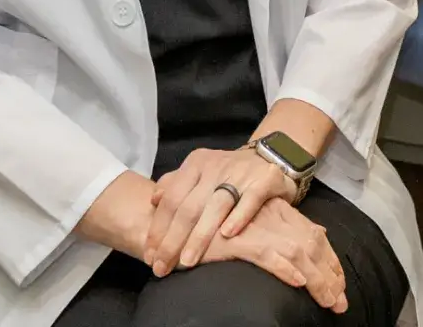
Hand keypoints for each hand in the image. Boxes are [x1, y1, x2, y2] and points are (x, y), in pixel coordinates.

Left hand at [145, 146, 296, 274]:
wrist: (271, 156)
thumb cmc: (229, 173)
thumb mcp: (201, 172)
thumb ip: (176, 184)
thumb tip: (153, 200)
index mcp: (195, 164)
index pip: (171, 199)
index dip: (158, 228)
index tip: (150, 255)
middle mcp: (215, 166)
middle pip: (189, 207)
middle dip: (173, 240)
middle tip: (163, 266)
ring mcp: (240, 173)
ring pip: (215, 206)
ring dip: (200, 236)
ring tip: (188, 261)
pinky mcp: (264, 180)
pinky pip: (249, 200)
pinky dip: (238, 217)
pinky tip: (227, 236)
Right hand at [204, 197, 348, 313]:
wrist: (185, 215)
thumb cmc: (221, 221)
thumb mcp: (259, 220)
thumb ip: (286, 225)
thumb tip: (319, 233)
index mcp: (279, 211)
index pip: (314, 235)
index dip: (330, 261)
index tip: (340, 284)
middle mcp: (273, 216)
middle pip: (312, 245)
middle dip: (330, 275)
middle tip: (340, 302)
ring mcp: (258, 227)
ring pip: (297, 252)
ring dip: (316, 279)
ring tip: (329, 302)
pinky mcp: (240, 240)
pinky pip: (267, 255)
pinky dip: (285, 269)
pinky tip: (298, 283)